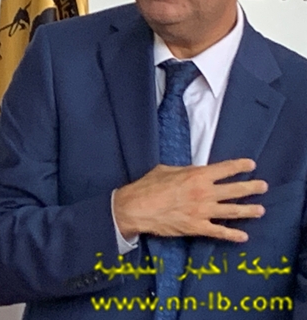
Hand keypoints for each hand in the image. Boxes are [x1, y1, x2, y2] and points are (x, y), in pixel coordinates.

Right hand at [113, 158, 267, 242]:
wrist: (137, 208)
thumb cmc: (148, 186)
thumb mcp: (166, 170)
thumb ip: (184, 171)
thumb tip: (192, 171)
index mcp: (197, 176)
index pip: (225, 169)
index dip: (240, 166)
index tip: (251, 164)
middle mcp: (205, 193)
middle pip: (235, 190)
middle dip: (252, 188)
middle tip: (263, 186)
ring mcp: (203, 211)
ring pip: (233, 211)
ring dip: (249, 211)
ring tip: (260, 210)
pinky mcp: (198, 227)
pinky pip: (220, 231)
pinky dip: (233, 235)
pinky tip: (243, 237)